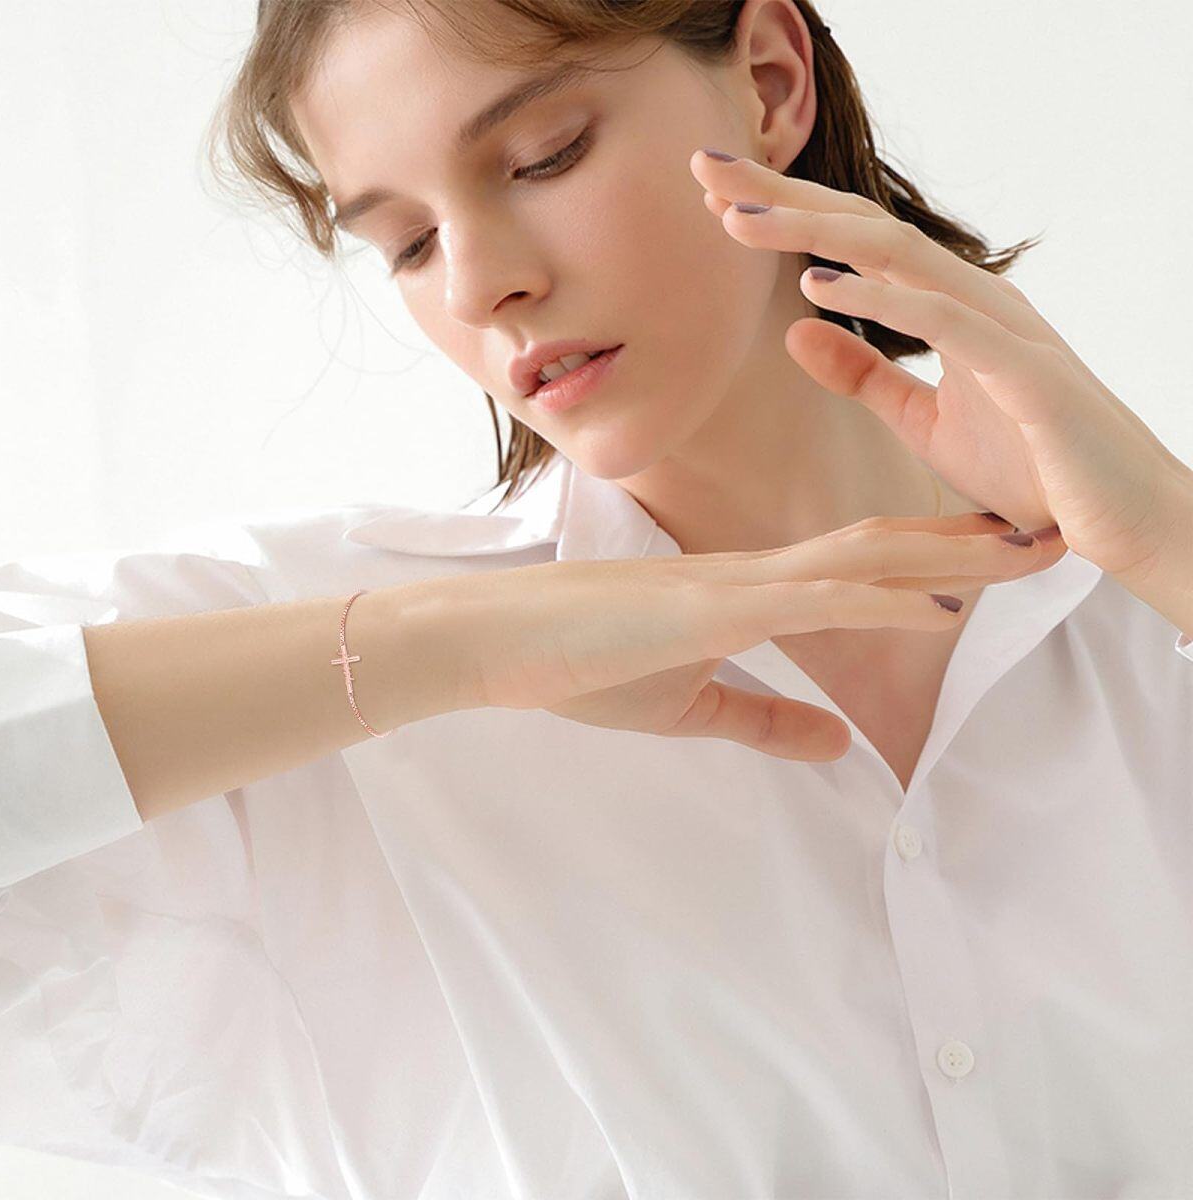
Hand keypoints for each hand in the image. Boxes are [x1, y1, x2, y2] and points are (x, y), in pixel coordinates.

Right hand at [448, 511, 1062, 761]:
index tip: (995, 559)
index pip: (858, 566)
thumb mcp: (690, 706)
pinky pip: (813, 597)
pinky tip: (939, 602)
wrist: (498, 641)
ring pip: (863, 557)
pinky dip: (883, 596)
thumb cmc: (579, 664)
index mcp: (747, 591)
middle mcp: (753, 573)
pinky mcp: (711, 607)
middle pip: (880, 546)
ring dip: (950, 554)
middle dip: (967, 543)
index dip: (931, 559)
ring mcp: (735, 584)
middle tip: (1044, 535)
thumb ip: (765, 719)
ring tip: (1026, 548)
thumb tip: (838, 740)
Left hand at [689, 148, 1192, 589]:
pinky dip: (883, 297)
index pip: (856, 246)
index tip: (716, 201)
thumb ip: (863, 374)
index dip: (787, 218)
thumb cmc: (1028, 468)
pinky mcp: (1025, 371)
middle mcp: (973, 300)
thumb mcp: (922, 419)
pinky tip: (819, 285)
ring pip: (898, 256)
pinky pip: (946, 320)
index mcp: (948, 308)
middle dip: (783, 197)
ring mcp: (1002, 328)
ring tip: (739, 217)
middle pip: (865, 229)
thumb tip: (795, 330)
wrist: (1114, 521)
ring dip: (814, 231)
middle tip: (706, 170)